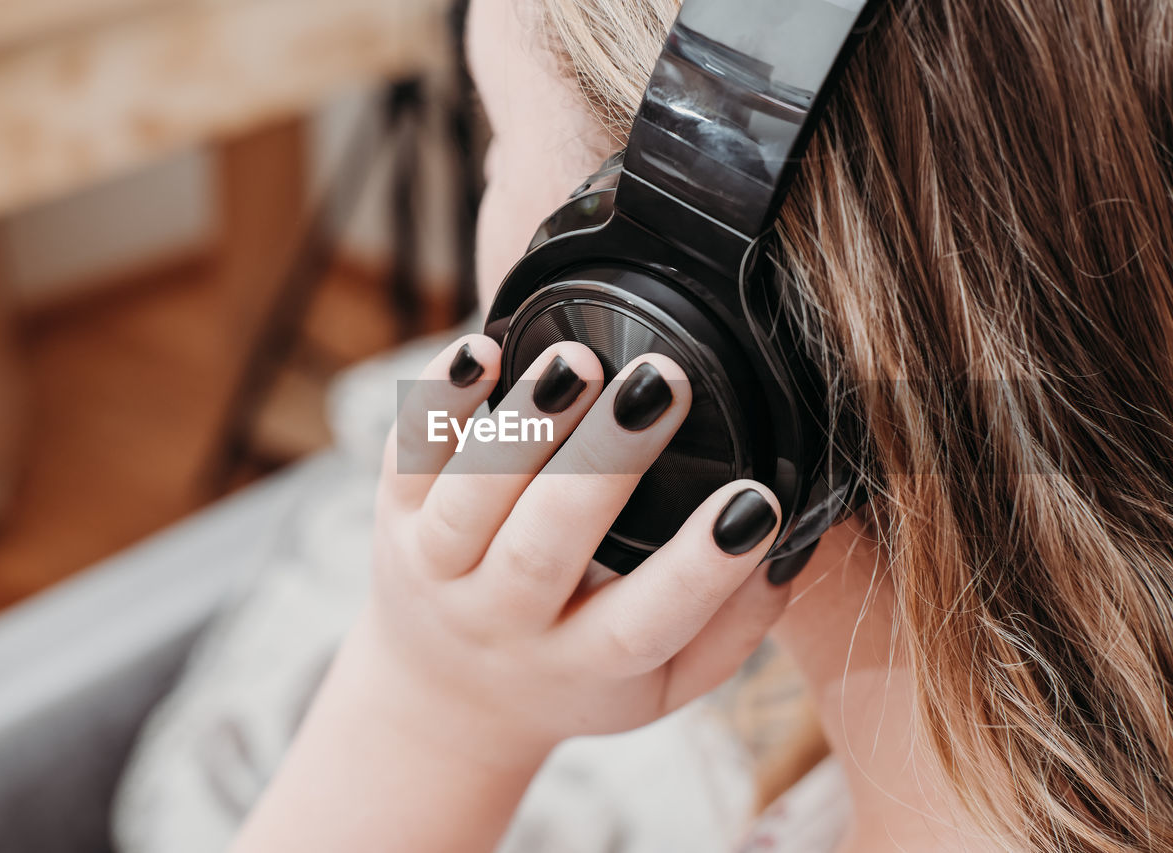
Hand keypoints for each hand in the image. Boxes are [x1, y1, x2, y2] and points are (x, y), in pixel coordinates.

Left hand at [359, 334, 788, 772]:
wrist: (449, 696)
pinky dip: (438, 401)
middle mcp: (503, 622)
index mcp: (583, 666)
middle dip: (602, 463)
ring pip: (470, 499)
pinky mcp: (392, 517)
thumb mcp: (659, 687)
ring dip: (524, 424)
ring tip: (576, 359)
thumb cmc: (576, 675)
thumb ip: (729, 631)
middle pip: (544, 549)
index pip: (642, 626)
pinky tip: (481, 349)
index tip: (753, 501)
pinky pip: (406, 456)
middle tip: (659, 384)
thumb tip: (780, 547)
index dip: (700, 569)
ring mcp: (438, 568)